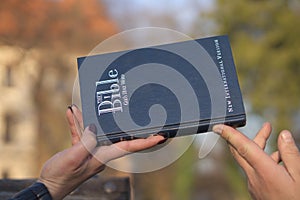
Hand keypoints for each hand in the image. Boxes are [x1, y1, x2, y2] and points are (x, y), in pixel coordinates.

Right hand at [38, 105, 164, 199]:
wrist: (47, 187)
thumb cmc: (61, 176)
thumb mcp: (73, 158)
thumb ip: (86, 142)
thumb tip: (94, 128)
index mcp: (102, 157)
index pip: (129, 147)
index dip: (146, 142)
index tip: (160, 137)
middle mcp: (100, 153)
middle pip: (114, 135)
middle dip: (120, 121)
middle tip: (130, 109)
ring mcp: (89, 151)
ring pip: (94, 130)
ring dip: (88, 118)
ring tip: (83, 105)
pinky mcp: (79, 149)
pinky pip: (81, 133)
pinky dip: (77, 123)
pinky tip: (72, 113)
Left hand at [213, 122, 299, 199]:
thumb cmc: (297, 199)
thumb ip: (291, 154)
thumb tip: (283, 135)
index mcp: (264, 171)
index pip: (241, 147)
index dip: (229, 134)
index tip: (218, 126)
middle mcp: (254, 177)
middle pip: (241, 151)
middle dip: (249, 136)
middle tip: (265, 126)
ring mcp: (253, 185)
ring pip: (249, 160)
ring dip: (259, 148)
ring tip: (275, 139)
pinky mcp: (256, 190)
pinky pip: (255, 170)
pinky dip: (262, 161)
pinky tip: (278, 160)